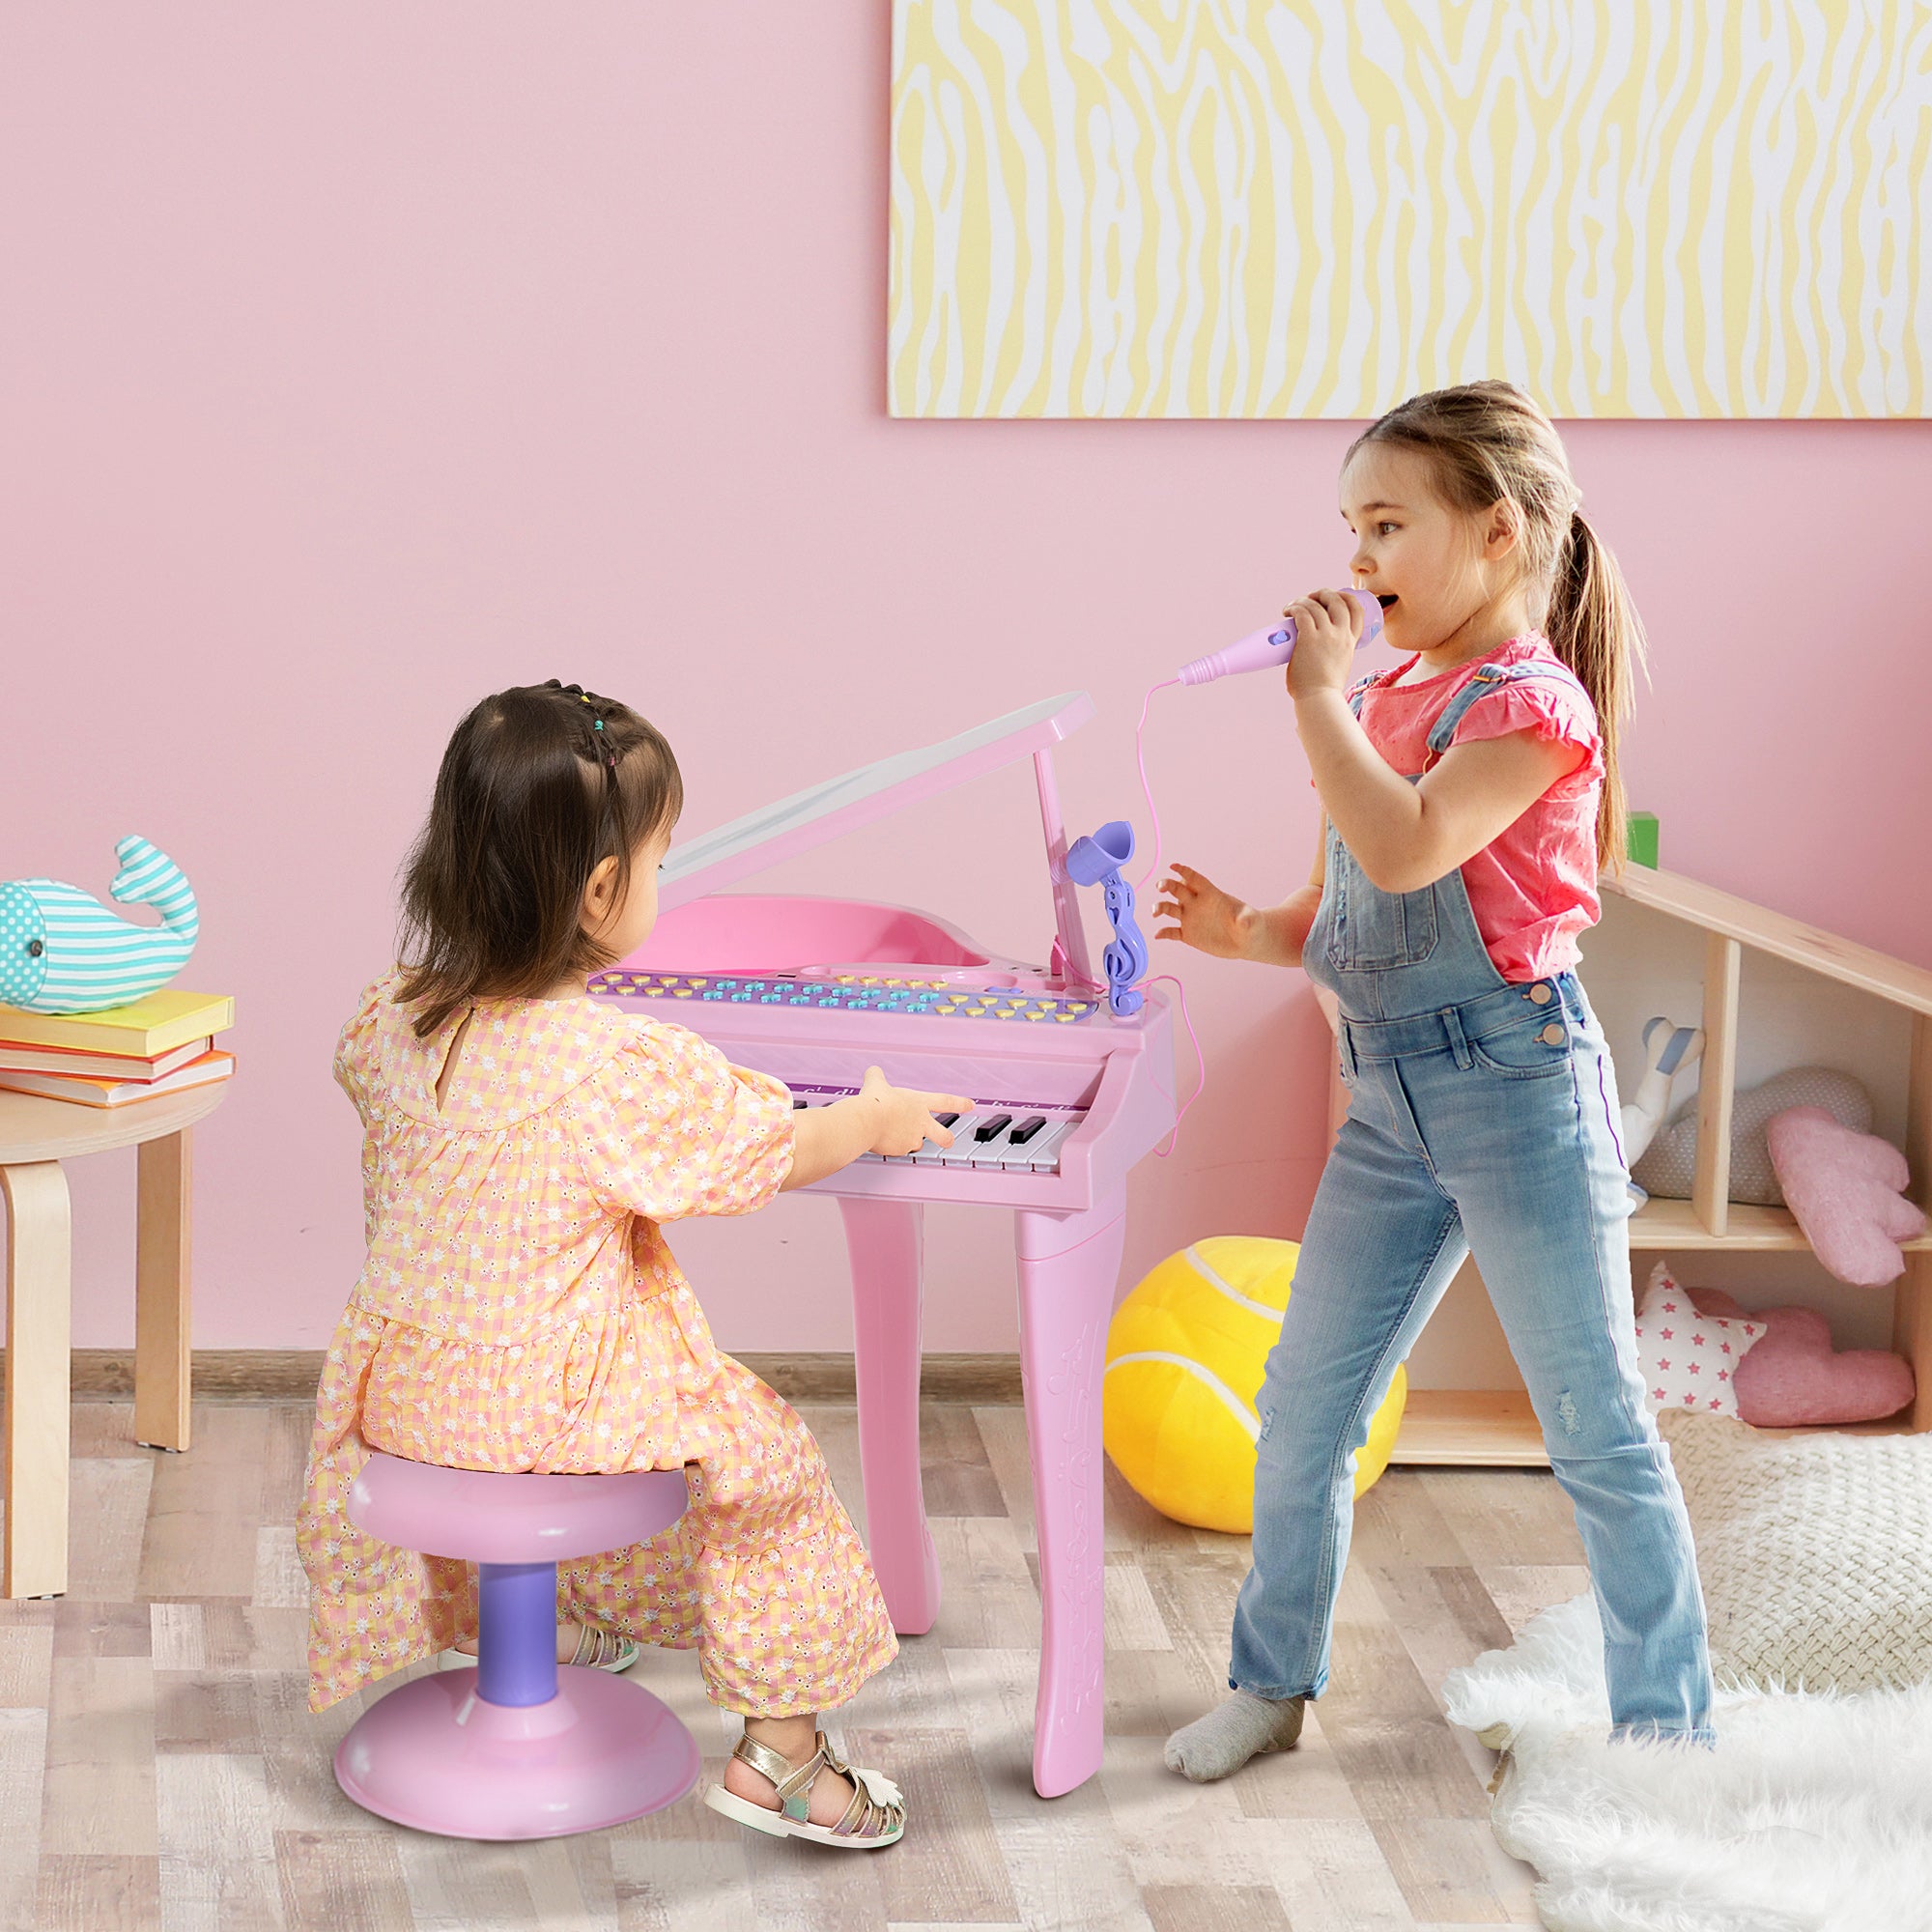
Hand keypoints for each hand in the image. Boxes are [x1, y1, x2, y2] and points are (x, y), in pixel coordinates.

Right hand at [857, 1065, 973, 1157]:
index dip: (960, 1103)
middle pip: (944, 1135)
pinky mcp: (902, 1150)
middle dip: (948, 1138)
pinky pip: (899, 1150)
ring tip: (893, 1133)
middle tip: (948, 1140)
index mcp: (919, 1103)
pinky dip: (892, 1146)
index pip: (946, 1101)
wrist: (868, 1120)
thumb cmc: (874, 1101)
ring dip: (909, 1141)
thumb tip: (872, 1071)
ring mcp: (913, 1138)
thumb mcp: (876, 1082)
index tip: (971, 1105)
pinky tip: (882, 1139)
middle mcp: (921, 1122)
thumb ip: (876, 1076)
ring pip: (916, 1143)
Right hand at [1153, 863, 1254, 959]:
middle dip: (1167, 885)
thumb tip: (1242, 920)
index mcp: (1211, 894)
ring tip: (1155, 913)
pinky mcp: (1188, 935)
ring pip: (1170, 909)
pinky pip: (1172, 932)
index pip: (1194, 879)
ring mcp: (1191, 918)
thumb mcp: (1251, 921)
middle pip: (1177, 889)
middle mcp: (1197, 904)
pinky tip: (1158, 935)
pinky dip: (1164, 933)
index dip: (1184, 871)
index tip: (1173, 866)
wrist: (1246, 941)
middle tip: (1160, 887)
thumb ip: (1246, 919)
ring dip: (1160, 908)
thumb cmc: (1251, 925)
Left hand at [1282, 587, 1364, 701]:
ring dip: (1303, 600)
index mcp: (1351, 641)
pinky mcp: (1309, 638)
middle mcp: (1342, 635)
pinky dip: (1294, 607)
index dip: (1346, 597)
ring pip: (1317, 605)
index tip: (1333, 597)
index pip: (1357, 610)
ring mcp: (1326, 635)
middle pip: (1338, 600)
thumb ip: (1333, 656)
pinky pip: (1302, 613)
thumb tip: (1315, 654)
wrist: (1319, 699)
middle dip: (1324, 593)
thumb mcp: (1339, 666)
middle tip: (1310, 598)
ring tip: (1292, 606)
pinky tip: (1287, 610)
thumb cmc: (1324, 689)